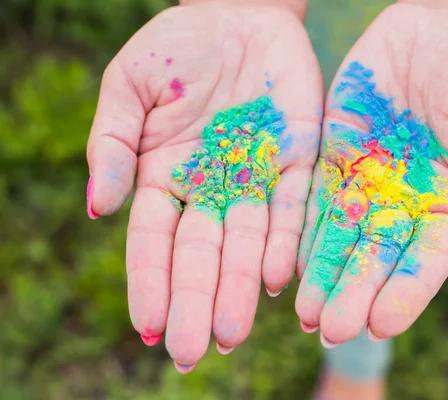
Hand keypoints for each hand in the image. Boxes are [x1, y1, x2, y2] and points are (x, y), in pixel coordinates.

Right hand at [86, 1, 321, 367]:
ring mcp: (255, 178)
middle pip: (201, 255)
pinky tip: (279, 279)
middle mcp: (212, 189)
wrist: (238, 12)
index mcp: (166, 177)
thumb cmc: (179, 46)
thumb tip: (100, 207)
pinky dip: (284, 242)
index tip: (148, 325)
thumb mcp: (130, 85)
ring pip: (247, 244)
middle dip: (196, 301)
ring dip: (240, 287)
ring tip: (233, 331)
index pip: (154, 242)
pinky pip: (291, 208)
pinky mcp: (297, 161)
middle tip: (192, 350)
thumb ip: (113, 144)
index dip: (150, 283)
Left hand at [295, 3, 447, 345]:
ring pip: (339, 238)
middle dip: (351, 294)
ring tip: (302, 313)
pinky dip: (300, 232)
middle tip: (326, 332)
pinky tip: (284, 264)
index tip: (379, 323)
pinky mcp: (334, 158)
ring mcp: (365, 183)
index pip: (424, 261)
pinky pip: (314, 200)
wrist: (440, 26)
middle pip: (375, 258)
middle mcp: (402, 204)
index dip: (403, 292)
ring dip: (321, 275)